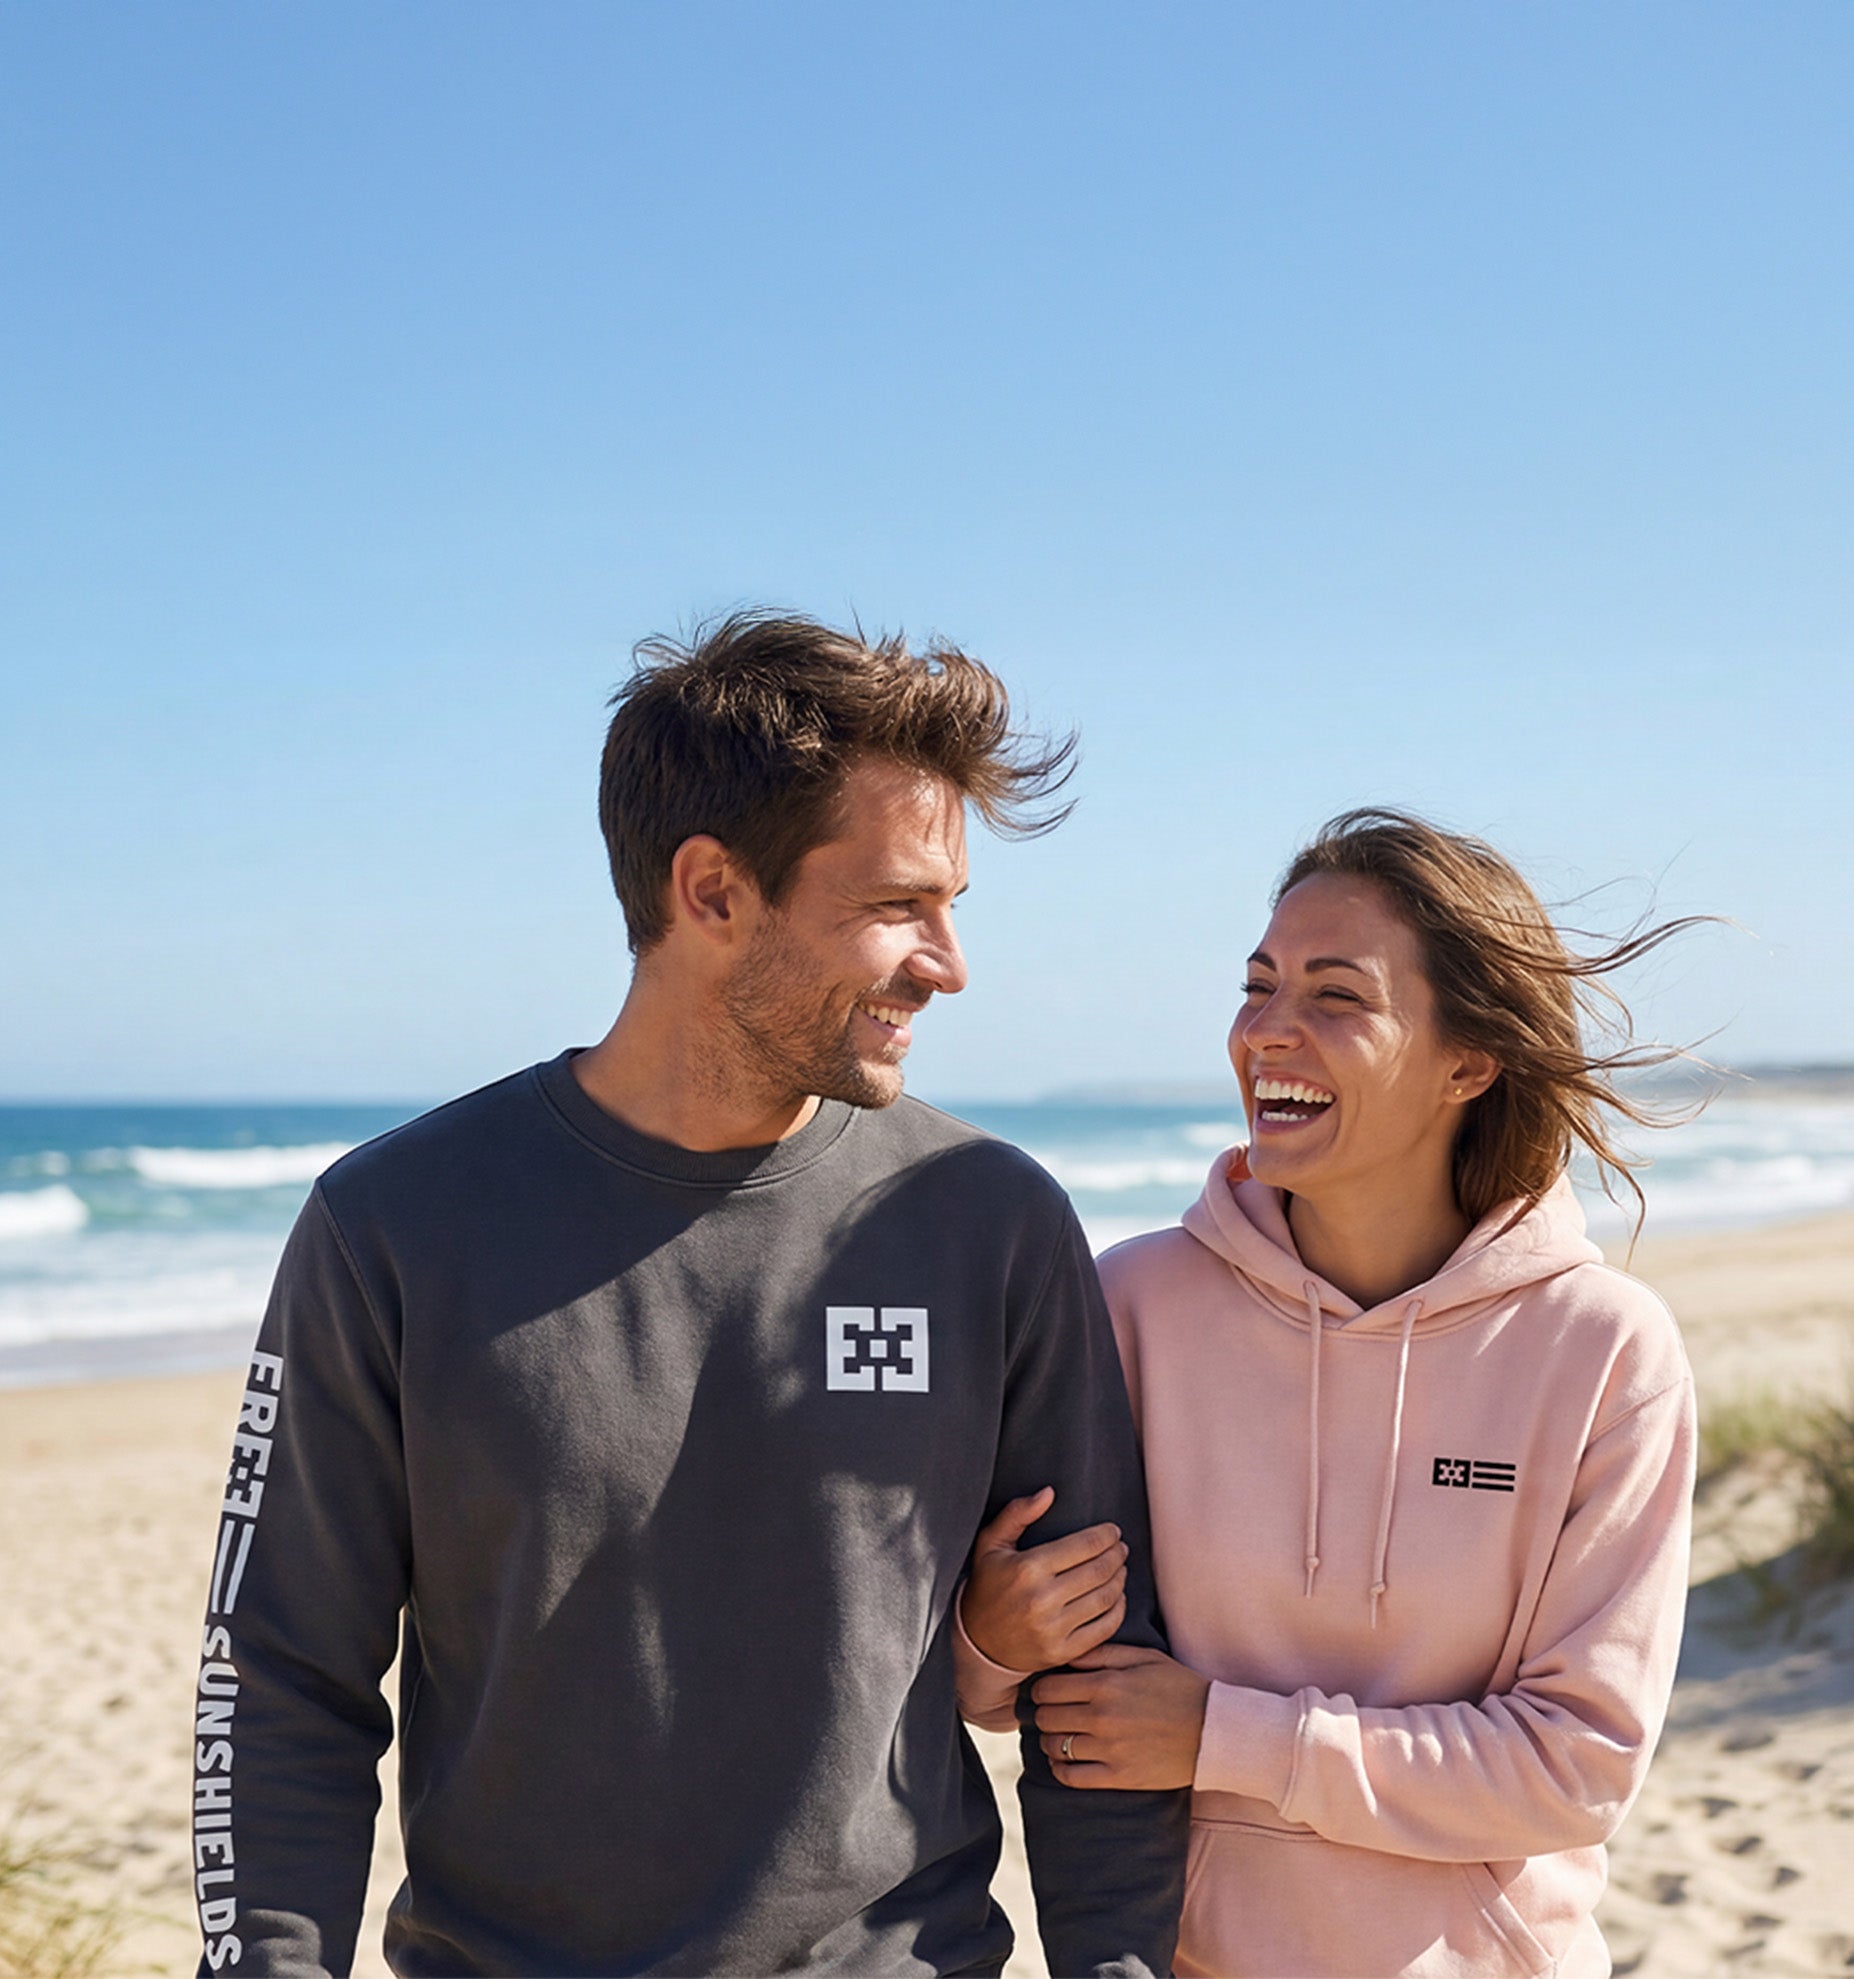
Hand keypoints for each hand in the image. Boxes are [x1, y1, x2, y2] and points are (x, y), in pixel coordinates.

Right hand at [958, 1487, 1127, 1672]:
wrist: (978, 1644)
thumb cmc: (987, 1586)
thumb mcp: (991, 1544)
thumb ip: (1018, 1514)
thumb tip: (1049, 1493)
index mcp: (1028, 1569)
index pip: (1083, 1546)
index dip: (1105, 1535)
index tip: (1113, 1531)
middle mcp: (1042, 1600)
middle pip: (1098, 1571)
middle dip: (1116, 1555)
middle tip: (1121, 1548)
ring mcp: (1054, 1629)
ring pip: (1105, 1599)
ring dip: (1120, 1580)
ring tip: (1121, 1568)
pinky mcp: (1063, 1652)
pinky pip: (1104, 1628)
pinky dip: (1118, 1610)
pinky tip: (1118, 1597)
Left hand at [1033, 1641, 1208, 1789]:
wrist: (1213, 1730)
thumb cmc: (1179, 1688)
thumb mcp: (1143, 1657)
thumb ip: (1102, 1653)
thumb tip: (1067, 1656)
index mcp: (1105, 1684)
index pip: (1048, 1688)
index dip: (1040, 1688)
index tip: (1045, 1691)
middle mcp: (1102, 1717)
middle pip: (1046, 1717)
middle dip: (1042, 1713)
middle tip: (1048, 1712)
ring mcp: (1109, 1750)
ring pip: (1054, 1747)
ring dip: (1049, 1740)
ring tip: (1056, 1734)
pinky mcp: (1119, 1777)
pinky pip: (1071, 1777)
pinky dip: (1060, 1769)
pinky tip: (1064, 1759)